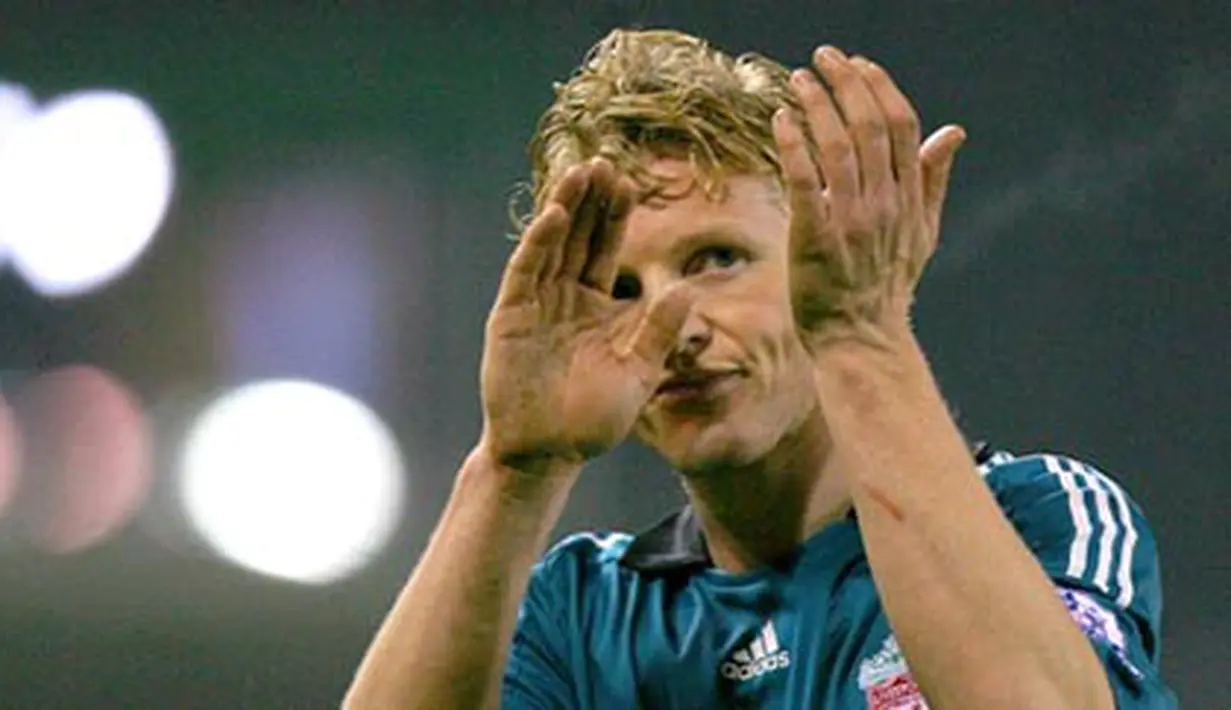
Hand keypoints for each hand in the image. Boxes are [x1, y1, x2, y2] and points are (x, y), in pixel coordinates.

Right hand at [479, 159, 692, 475]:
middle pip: (580, 236)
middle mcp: (565, 296)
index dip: (617, 215)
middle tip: (603, 160)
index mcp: (598, 304)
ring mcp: (536, 303)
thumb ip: (659, 332)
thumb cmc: (593, 419)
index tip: (630, 180)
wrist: (548, 452)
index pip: (607, 248)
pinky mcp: (511, 317)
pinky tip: (554, 216)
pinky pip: (527, 272)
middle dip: (591, 200)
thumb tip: (690, 291)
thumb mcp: (639, 374)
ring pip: (552, 245)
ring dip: (565, 208)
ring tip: (579, 173)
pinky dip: (539, 243)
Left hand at [774, 46, 966, 350]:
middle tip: (823, 57)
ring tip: (798, 80)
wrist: (863, 340)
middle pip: (869, 127)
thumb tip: (953, 132)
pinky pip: (804, 182)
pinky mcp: (816, 239)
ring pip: (837, 147)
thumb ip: (933, 180)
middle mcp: (885, 204)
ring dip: (816, 106)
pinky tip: (780, 120)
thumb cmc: (886, 286)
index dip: (880, 88)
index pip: (902, 126)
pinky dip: (793, 146)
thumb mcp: (923, 233)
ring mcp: (851, 222)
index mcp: (910, 198)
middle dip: (846, 84)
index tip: (858, 64)